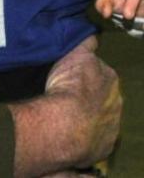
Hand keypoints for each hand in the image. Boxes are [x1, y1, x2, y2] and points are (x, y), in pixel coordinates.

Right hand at [10, 37, 120, 176]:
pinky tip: (72, 133)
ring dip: (90, 116)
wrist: (65, 123)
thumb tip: (93, 34)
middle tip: (70, 96)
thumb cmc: (69, 84)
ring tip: (69, 116)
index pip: (101, 71)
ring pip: (102, 118)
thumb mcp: (75, 53)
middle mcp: (117, 102)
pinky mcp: (105, 148)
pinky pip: (96, 140)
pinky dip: (88, 136)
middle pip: (104, 95)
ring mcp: (113, 127)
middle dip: (91, 96)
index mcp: (111, 78)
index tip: (74, 76)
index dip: (87, 74)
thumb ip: (86, 43)